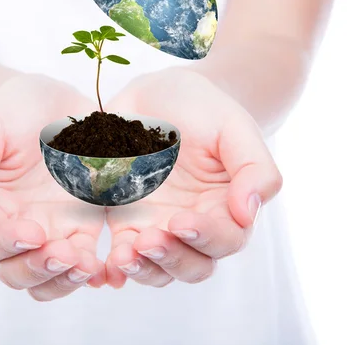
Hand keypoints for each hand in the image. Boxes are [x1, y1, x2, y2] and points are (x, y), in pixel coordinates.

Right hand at [0, 73, 105, 300]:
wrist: (54, 100)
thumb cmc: (14, 109)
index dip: (8, 244)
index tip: (33, 233)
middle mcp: (16, 225)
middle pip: (18, 272)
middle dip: (39, 271)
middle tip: (64, 254)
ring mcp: (52, 229)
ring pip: (51, 277)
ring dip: (66, 279)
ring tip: (87, 265)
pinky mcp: (82, 226)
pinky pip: (85, 260)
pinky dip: (94, 271)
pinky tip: (105, 268)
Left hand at [103, 67, 282, 287]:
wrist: (159, 94)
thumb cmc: (204, 109)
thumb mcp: (235, 127)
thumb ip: (255, 169)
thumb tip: (248, 214)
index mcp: (227, 207)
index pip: (225, 239)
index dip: (206, 237)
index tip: (181, 222)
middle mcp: (196, 225)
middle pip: (193, 265)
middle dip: (172, 259)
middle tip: (149, 240)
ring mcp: (159, 227)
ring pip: (158, 269)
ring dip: (143, 268)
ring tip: (125, 255)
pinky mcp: (127, 222)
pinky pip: (124, 253)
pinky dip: (116, 265)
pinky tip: (107, 264)